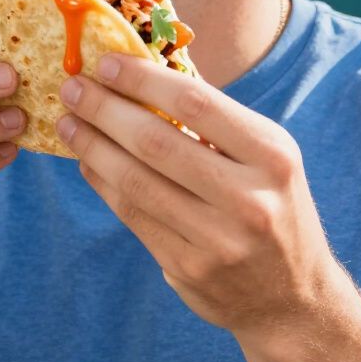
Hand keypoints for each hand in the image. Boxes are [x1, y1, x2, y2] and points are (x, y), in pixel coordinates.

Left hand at [56, 54, 339, 336]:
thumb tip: (142, 72)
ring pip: (136, 181)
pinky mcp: (189, 269)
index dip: (142, 79)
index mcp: (272, 155)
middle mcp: (250, 198)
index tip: (104, 62)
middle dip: (104, 109)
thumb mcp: (264, 159)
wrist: (293, 299)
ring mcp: (219, 239)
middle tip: (71, 88)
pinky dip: (102, 182)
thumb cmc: (270, 206)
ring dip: (92, 146)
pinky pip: (133, 215)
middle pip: (156, 142)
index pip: (196, 103)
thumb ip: (214, 122)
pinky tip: (86, 161)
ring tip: (67, 123)